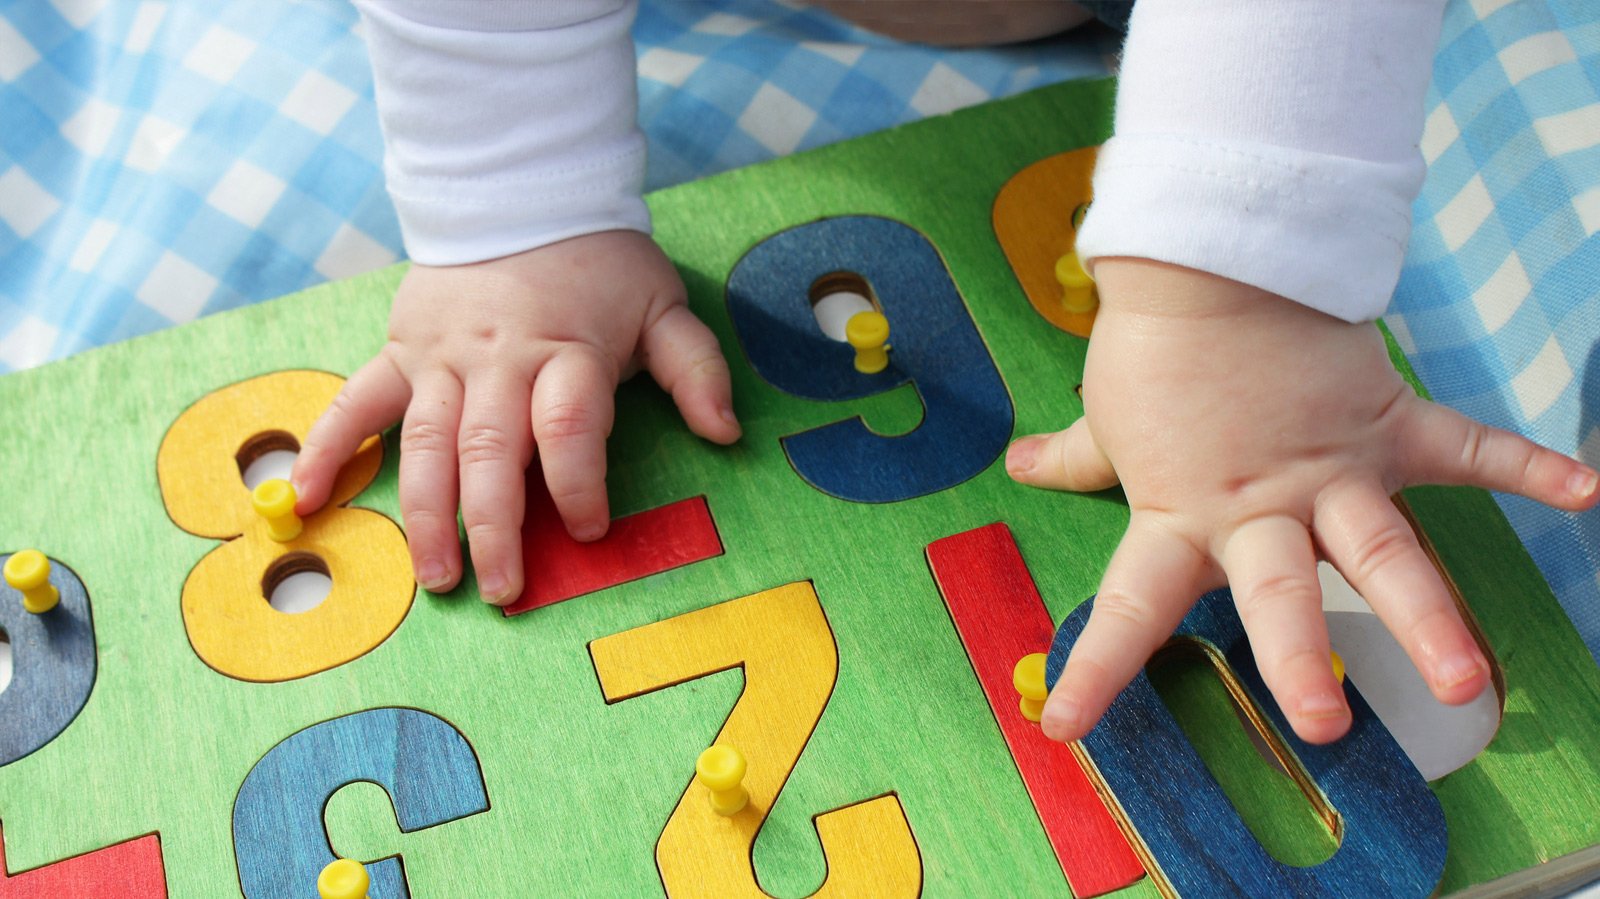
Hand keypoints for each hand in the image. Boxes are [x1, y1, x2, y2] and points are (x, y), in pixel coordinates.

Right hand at [290, 231, 740, 604]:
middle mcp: (499, 360)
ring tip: (436, 579)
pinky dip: (329, 448)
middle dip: (495, 527)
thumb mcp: (663, 304)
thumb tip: (726, 433)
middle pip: (491, 452)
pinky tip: (306, 498)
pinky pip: (357, 402)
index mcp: (567, 351)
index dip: (579, 484)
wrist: (521, 193)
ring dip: (426, 515)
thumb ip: (695, 369)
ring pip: (426, 444)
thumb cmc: (600, 264)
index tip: (588, 531)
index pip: (569, 428)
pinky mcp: (402, 351)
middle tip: (502, 590)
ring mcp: (443, 358)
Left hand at [1006, 259, 1597, 743]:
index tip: (1061, 729)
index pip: (1130, 606)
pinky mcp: (1384, 422)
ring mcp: (1329, 469)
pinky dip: (1525, 465)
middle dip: (1300, 659)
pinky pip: (1464, 447)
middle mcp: (1258, 507)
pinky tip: (1584, 494)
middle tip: (1321, 726)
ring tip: (1463, 680)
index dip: (1095, 671)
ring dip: (1422, 613)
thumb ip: (1074, 455)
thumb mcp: (1107, 414)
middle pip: (1279, 593)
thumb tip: (1018, 465)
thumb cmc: (1153, 345)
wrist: (1208, 258)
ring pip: (1379, 549)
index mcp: (1180, 514)